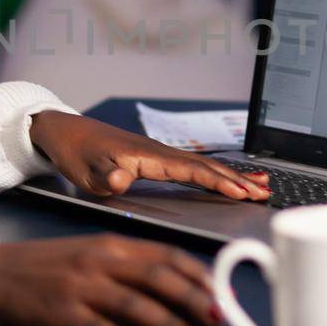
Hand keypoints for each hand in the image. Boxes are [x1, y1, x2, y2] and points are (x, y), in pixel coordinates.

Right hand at [0, 235, 219, 325]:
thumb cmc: (47, 266)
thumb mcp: (92, 253)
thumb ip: (131, 267)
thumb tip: (177, 291)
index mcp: (112, 244)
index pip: (167, 255)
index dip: (199, 276)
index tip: (222, 293)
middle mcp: (100, 261)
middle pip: (158, 279)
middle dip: (194, 300)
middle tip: (220, 321)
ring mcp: (80, 287)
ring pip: (135, 304)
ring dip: (170, 325)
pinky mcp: (61, 314)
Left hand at [28, 112, 269, 200]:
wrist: (61, 131)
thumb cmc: (74, 152)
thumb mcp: (85, 171)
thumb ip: (106, 177)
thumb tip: (122, 179)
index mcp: (147, 155)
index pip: (190, 170)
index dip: (216, 182)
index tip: (240, 194)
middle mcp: (158, 152)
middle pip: (205, 167)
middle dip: (236, 180)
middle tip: (265, 193)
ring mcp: (158, 154)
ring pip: (203, 166)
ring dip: (232, 176)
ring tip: (260, 186)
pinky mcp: (154, 158)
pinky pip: (191, 167)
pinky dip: (214, 174)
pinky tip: (225, 179)